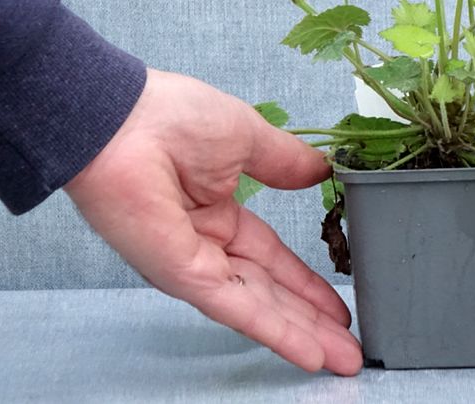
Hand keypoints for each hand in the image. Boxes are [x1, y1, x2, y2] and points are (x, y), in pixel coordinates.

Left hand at [65, 68, 362, 375]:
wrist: (124, 120)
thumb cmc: (173, 117)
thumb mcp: (248, 136)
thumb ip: (286, 160)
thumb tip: (322, 170)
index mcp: (217, 210)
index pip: (271, 256)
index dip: (305, 279)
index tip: (337, 297)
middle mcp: (206, 245)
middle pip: (271, 290)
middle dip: (312, 318)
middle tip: (350, 344)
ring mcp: (194, 264)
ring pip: (259, 306)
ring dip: (303, 333)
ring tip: (344, 357)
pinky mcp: (183, 276)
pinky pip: (238, 307)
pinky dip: (275, 330)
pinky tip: (307, 350)